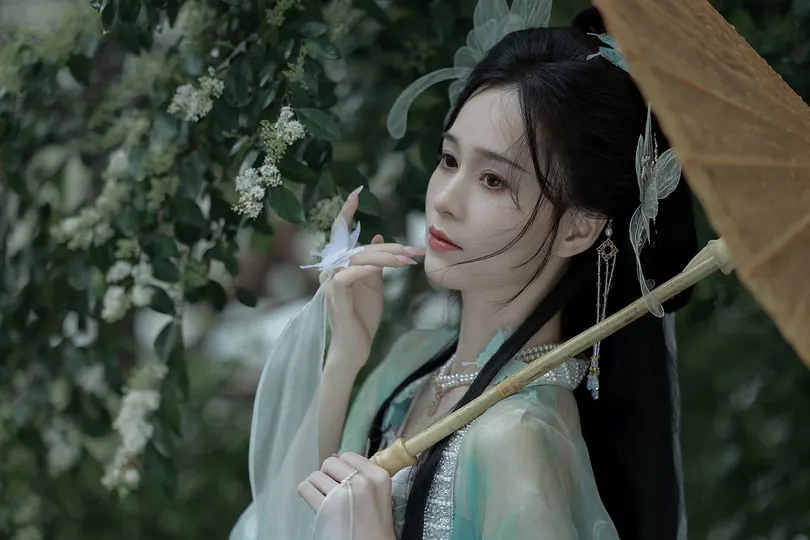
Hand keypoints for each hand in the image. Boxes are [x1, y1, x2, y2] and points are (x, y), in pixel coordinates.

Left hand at [298, 452, 396, 539]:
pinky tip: (313, 500)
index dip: (341, 468)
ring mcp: (344, 494)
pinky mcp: (327, 508)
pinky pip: (305, 488)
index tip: (342, 481)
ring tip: (324, 498)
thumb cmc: (375, 526)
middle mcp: (363, 481)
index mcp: (379, 476)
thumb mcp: (379, 495)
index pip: (348, 456)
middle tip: (333, 492)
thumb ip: (362, 475)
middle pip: (330, 463)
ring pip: (315, 475)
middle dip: (327, 475)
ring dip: (316, 485)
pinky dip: (305, 492)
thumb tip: (334, 456)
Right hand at [323, 187, 424, 365]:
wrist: (353, 348)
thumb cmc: (362, 316)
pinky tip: (382, 269)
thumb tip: (379, 237)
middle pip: (361, 248)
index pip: (340, 233)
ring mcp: (331, 282)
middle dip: (391, 249)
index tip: (356, 193)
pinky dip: (366, 270)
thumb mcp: (373, 285)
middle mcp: (331, 269)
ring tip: (408, 260)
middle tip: (415, 251)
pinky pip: (350, 275)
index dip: (347, 212)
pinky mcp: (335, 296)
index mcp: (339, 264)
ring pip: (358, 259)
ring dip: (386, 258)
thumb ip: (374, 262)